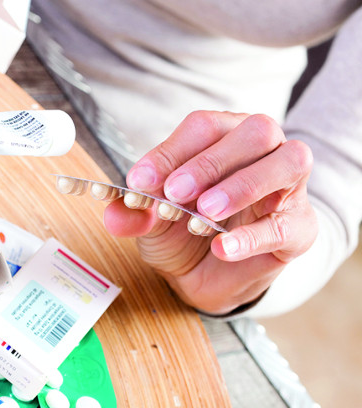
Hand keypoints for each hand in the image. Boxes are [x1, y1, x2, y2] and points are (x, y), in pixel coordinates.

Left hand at [104, 111, 316, 314]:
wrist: (206, 275)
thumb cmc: (182, 232)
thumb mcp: (150, 222)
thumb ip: (132, 214)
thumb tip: (113, 211)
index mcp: (223, 136)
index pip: (203, 127)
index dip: (171, 152)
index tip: (138, 181)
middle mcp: (262, 150)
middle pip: (253, 133)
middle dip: (210, 162)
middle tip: (174, 194)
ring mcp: (288, 186)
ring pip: (287, 162)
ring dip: (242, 185)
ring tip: (205, 213)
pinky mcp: (300, 226)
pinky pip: (286, 223)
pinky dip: (253, 236)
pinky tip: (222, 248)